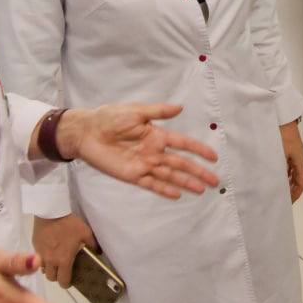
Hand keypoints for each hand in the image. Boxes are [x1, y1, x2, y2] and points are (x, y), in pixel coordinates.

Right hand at [32, 214, 96, 287]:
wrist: (51, 212)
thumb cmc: (69, 224)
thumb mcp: (86, 233)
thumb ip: (93, 245)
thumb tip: (99, 252)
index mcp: (63, 260)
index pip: (62, 280)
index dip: (66, 283)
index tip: (69, 281)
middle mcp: (50, 261)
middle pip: (51, 277)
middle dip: (57, 277)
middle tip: (62, 271)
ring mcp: (40, 254)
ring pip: (42, 269)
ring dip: (49, 268)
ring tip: (55, 262)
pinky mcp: (34, 246)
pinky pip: (38, 257)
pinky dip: (43, 259)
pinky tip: (48, 251)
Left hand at [52, 103, 220, 198]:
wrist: (87, 132)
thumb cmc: (110, 117)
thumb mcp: (136, 111)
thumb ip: (158, 112)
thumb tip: (180, 107)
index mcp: (157, 135)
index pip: (183, 144)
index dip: (198, 150)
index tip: (214, 157)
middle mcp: (154, 152)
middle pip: (181, 163)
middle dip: (198, 172)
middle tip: (215, 181)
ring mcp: (144, 165)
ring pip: (170, 175)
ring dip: (185, 182)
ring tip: (201, 190)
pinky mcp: (132, 175)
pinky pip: (152, 184)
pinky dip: (164, 189)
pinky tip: (177, 194)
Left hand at [280, 119, 302, 202]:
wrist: (282, 117)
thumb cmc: (282, 134)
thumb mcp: (279, 154)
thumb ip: (277, 169)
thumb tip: (273, 182)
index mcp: (301, 162)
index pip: (301, 184)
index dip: (295, 195)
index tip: (287, 202)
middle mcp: (301, 160)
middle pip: (298, 180)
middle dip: (291, 190)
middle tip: (280, 198)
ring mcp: (296, 155)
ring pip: (294, 173)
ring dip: (287, 182)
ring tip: (276, 189)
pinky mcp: (291, 150)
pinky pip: (290, 166)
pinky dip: (284, 173)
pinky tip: (275, 175)